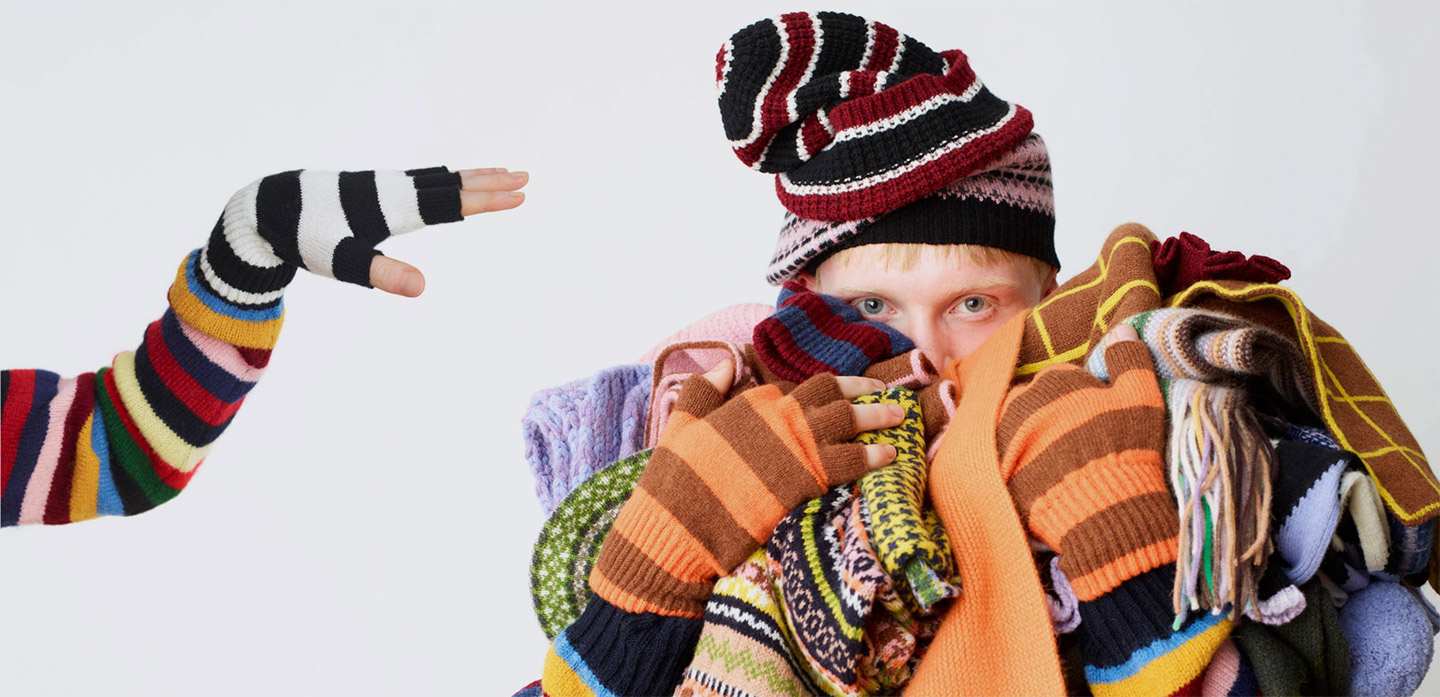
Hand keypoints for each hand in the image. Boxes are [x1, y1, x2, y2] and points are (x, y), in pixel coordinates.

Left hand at [201, 166, 527, 304]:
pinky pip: (421, 180)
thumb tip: (423, 289)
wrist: (267, 206)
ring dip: (471, 177)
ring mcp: (383, 186)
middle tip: (526, 176)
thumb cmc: (304, 236)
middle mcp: (393, 190)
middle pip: (452, 183)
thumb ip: (383, 274)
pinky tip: (447, 181)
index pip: (452, 202)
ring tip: (498, 174)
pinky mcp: (372, 189)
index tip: (520, 195)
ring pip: (437, 177)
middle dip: (490, 182)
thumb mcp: (342, 262)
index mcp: (394, 207)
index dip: (487, 200)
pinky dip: (445, 178)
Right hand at [696, 357, 902, 470]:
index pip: (799, 388)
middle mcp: (779, 416)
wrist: (680, 522)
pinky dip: (872, 456)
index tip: (841, 392)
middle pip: (832, 394)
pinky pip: (850, 462)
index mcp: (753, 402)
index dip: (825, 389)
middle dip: (863, 391)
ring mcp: (796, 446)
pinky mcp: (807, 480)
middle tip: (886, 392)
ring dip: (877, 418)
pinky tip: (889, 456)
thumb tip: (724, 363)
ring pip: (848, 422)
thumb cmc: (676, 478)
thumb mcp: (682, 424)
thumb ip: (704, 391)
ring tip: (899, 417)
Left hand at [998, 324, 1175, 601]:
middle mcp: (1020, 402)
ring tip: (1059, 468)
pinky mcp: (994, 468)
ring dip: (1032, 442)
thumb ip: (1130, 359)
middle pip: (1035, 405)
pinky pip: (1004, 460)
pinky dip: (1019, 467)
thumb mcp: (1141, 399)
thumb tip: (1123, 329)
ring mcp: (1003, 435)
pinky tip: (1040, 483)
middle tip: (1077, 449)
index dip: (1080, 403)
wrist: (1103, 510)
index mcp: (1054, 381)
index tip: (1094, 424)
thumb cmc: (1125, 450)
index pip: (1061, 382)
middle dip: (1052, 420)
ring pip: (1017, 431)